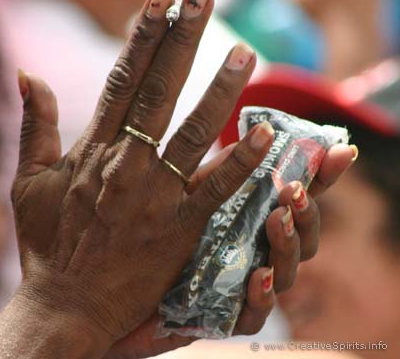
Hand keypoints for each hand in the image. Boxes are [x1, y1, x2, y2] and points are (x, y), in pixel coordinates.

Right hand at [11, 0, 355, 358]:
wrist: (64, 305)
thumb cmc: (45, 244)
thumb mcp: (28, 181)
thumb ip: (33, 125)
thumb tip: (27, 73)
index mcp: (92, 149)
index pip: (121, 79)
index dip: (143, 37)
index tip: (160, 1)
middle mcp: (126, 164)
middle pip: (159, 90)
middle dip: (181, 39)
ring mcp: (155, 196)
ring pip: (194, 131)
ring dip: (221, 88)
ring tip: (246, 51)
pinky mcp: (179, 230)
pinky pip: (216, 192)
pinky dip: (241, 162)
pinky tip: (264, 132)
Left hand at [104, 143, 355, 358]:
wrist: (109, 292)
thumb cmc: (151, 240)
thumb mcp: (184, 198)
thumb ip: (218, 172)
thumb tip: (253, 131)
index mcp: (252, 221)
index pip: (296, 198)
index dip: (322, 178)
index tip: (340, 152)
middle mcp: (256, 253)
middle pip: (303, 236)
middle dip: (306, 213)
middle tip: (294, 190)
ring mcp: (243, 287)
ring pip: (286, 273)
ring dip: (287, 247)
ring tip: (276, 221)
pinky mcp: (224, 319)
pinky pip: (253, 316)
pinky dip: (259, 297)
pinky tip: (256, 277)